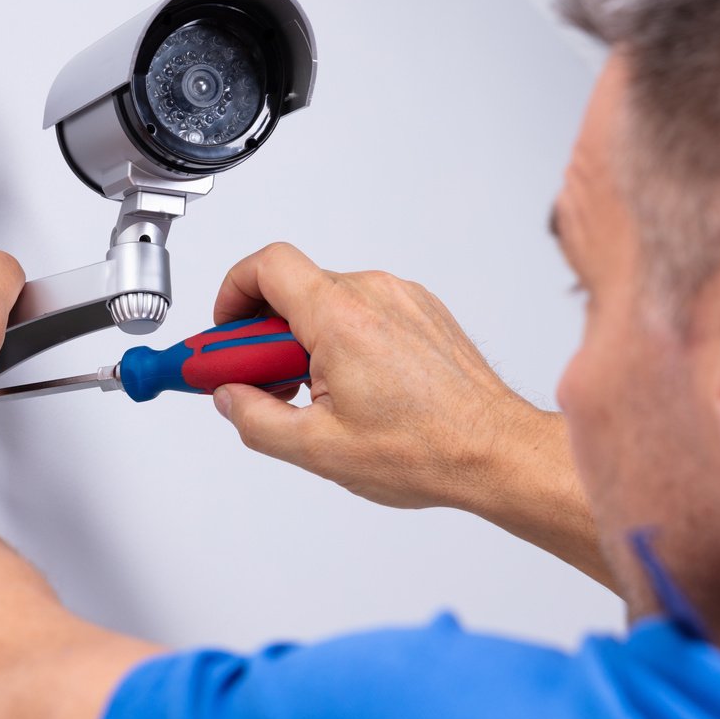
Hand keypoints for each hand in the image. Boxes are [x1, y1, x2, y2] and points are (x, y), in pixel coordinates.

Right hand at [210, 242, 539, 509]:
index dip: (232, 295)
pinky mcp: (423, 312)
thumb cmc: (427, 449)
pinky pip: (365, 311)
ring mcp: (403, 299)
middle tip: (263, 382)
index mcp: (341, 318)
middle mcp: (374, 294)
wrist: (496, 451)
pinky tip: (355, 389)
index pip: (266, 267)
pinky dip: (345, 340)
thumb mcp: (318, 449)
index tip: (224, 336)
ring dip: (308, 340)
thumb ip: (256, 419)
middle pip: (294, 290)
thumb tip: (229, 398)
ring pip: (330, 302)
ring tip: (317, 396)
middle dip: (266, 335)